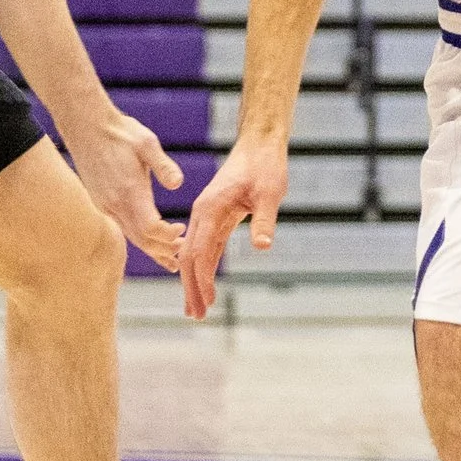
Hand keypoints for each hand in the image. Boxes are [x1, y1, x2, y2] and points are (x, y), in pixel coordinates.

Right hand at [58, 105, 183, 271]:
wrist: (86, 126)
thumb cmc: (119, 132)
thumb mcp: (146, 143)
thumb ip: (164, 166)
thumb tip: (178, 184)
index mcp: (128, 191)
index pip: (150, 228)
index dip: (167, 236)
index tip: (182, 230)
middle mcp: (114, 204)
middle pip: (141, 240)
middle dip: (162, 250)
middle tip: (182, 255)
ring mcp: (105, 205)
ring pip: (129, 236)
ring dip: (151, 249)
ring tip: (169, 259)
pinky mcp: (100, 202)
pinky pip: (121, 227)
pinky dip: (138, 238)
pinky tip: (148, 239)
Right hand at [177, 136, 288, 318]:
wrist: (259, 145)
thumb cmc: (265, 166)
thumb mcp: (271, 192)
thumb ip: (266, 219)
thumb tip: (263, 246)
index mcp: (210, 208)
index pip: (200, 252)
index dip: (202, 280)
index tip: (207, 303)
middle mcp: (202, 214)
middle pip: (189, 257)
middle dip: (192, 288)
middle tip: (197, 316)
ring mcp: (207, 216)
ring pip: (194, 254)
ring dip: (195, 281)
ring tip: (198, 308)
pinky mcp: (216, 217)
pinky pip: (206, 247)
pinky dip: (204, 267)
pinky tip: (205, 285)